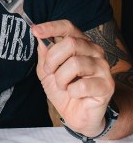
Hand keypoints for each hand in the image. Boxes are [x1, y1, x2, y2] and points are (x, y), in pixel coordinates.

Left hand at [32, 20, 114, 136]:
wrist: (77, 115)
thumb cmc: (64, 89)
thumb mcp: (47, 71)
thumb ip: (44, 54)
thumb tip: (39, 37)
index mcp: (80, 43)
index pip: (68, 27)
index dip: (51, 27)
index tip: (36, 31)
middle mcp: (94, 51)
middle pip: (70, 43)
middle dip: (53, 59)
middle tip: (49, 71)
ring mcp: (102, 67)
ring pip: (75, 64)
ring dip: (61, 78)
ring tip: (63, 85)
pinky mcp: (107, 85)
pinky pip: (82, 85)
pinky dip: (71, 92)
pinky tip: (74, 94)